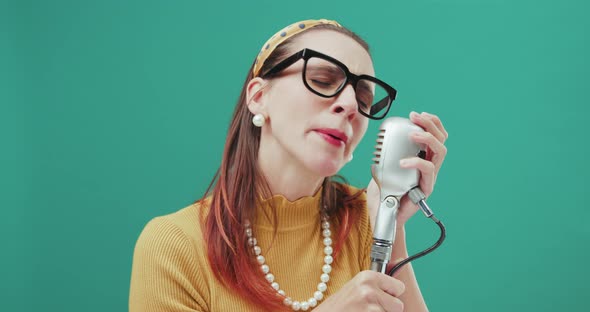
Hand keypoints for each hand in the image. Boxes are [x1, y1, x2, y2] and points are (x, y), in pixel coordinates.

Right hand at [315, 270, 405, 311]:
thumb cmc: (341, 305)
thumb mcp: (357, 287)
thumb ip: (377, 283)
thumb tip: (402, 270)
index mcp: (368, 276)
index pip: (399, 287)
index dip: (390, 296)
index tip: (378, 299)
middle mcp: (369, 288)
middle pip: (398, 305)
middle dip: (387, 310)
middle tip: (368, 309)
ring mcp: (369, 305)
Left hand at [367, 112, 447, 226]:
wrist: (383, 213)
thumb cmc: (384, 190)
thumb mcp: (382, 166)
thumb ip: (385, 153)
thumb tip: (379, 137)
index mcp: (422, 158)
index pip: (435, 136)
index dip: (430, 122)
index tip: (416, 114)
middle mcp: (429, 166)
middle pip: (441, 140)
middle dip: (430, 125)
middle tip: (416, 117)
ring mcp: (430, 177)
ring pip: (440, 153)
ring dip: (428, 139)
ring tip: (414, 134)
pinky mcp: (426, 188)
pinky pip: (427, 172)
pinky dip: (416, 163)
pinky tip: (403, 161)